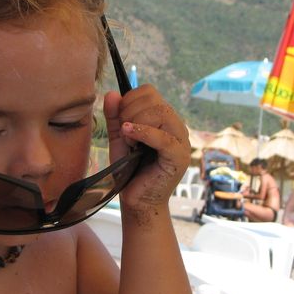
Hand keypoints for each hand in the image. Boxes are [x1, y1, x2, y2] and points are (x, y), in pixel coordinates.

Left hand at [103, 85, 189, 209]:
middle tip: (123, 132)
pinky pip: (163, 138)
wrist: (137, 200)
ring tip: (128, 141)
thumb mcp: (118, 139)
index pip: (148, 92)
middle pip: (155, 101)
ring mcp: (181, 141)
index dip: (129, 100)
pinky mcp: (179, 157)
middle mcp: (176, 126)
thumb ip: (115, 117)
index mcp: (163, 119)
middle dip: (130, 111)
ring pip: (161, 114)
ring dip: (137, 122)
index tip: (119, 120)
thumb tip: (111, 94)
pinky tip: (129, 135)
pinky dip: (143, 132)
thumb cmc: (129, 171)